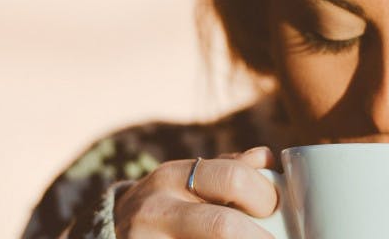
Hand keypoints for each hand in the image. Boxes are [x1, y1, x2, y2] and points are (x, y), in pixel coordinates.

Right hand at [113, 147, 277, 238]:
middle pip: (223, 226)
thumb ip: (225, 169)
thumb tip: (266, 157)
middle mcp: (158, 209)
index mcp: (174, 177)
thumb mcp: (185, 181)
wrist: (109, 234)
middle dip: (259, 238)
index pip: (233, 178)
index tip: (278, 210)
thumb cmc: (164, 207)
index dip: (266, 196)